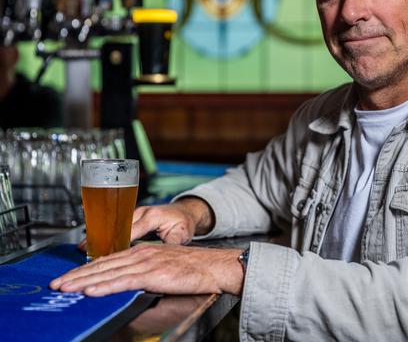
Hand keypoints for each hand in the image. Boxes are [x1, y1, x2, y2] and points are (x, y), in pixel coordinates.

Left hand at [50, 243, 244, 296]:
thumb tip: (127, 282)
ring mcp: (147, 263)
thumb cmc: (194, 269)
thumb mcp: (164, 267)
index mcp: (143, 252)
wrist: (215, 266)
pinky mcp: (154, 274)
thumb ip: (145, 272)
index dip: (86, 269)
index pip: (108, 260)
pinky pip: (124, 281)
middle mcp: (142, 254)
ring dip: (84, 281)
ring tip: (65, 288)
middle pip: (103, 265)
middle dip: (77, 275)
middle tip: (57, 284)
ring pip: (109, 272)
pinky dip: (106, 285)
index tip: (69, 276)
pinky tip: (91, 291)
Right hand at [75, 197, 213, 252]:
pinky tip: (88, 246)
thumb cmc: (183, 223)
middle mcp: (140, 213)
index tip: (106, 255)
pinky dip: (101, 236)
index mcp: (153, 215)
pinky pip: (113, 227)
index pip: (132, 230)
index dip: (117, 243)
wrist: (184, 212)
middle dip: (100, 240)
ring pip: (112, 226)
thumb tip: (165, 251)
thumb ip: (172, 243)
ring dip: (97, 237)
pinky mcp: (130, 219)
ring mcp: (133, 214)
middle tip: (83, 252)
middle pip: (116, 227)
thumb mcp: (182, 233)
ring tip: (80, 249)